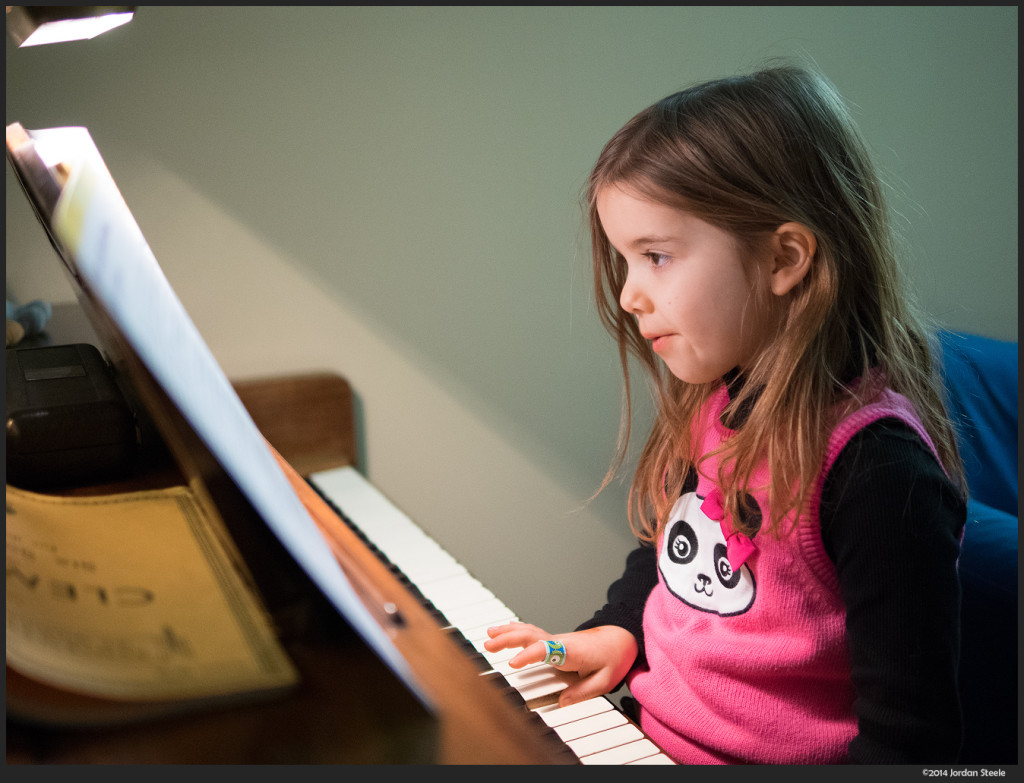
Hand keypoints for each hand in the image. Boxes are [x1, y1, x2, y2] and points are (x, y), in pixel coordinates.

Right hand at [484, 622, 637, 706]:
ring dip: (508, 632)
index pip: (545, 649)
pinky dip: (515, 630)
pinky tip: (504, 630)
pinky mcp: (554, 640)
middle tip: (489, 644)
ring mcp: (556, 639)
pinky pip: (531, 632)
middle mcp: (560, 642)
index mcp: (571, 651)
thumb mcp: (605, 680)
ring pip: (528, 631)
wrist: (620, 638)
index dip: (527, 655)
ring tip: (489, 635)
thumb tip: (562, 702)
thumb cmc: (613, 657)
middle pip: (530, 635)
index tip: (512, 663)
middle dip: (508, 639)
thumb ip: (583, 691)